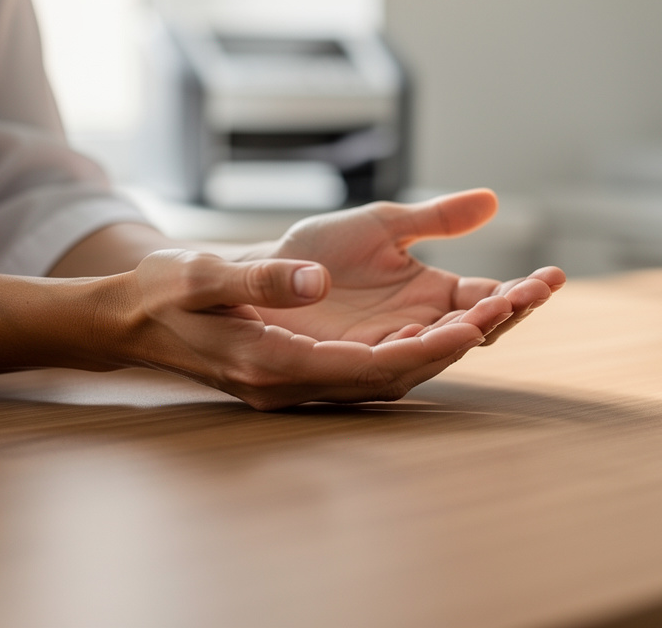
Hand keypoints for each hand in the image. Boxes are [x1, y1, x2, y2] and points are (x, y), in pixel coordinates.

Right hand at [119, 249, 519, 409]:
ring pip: (396, 369)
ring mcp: (309, 377)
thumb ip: (258, 281)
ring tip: (511, 301)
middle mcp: (300, 383)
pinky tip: (456, 312)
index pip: (367, 370)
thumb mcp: (201, 277)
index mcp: (274, 366)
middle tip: (520, 301)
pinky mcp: (315, 362)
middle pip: (398, 375)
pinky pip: (381, 358)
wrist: (141, 315)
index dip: (424, 351)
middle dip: (460, 342)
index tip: (476, 326)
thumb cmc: (165, 295)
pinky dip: (424, 338)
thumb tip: (315, 283)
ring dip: (451, 340)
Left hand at [244, 189, 565, 345]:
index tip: (553, 274)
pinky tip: (451, 332)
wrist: (257, 272)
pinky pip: (395, 362)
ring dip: (473, 331)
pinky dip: (427, 349)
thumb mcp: (385, 224)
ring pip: (442, 350)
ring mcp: (387, 348)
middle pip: (476, 329)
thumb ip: (438, 218)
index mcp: (433, 297)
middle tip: (536, 291)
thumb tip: (492, 200)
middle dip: (510, 312)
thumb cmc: (318, 250)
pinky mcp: (351, 362)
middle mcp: (417, 328)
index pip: (489, 299)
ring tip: (500, 308)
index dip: (522, 291)